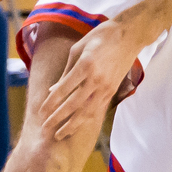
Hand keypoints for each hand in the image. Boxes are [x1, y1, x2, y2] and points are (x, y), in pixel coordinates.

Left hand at [40, 19, 143, 140]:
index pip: (64, 89)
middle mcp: (96, 79)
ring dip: (72, 125)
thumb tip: (53, 90)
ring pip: (87, 112)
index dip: (51, 103)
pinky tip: (77, 126)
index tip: (41, 112)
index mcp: (86, 65)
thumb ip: (67, 70)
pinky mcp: (112, 91)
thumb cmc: (101, 37)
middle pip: (74, 105)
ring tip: (59, 135)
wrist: (130, 36)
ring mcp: (106, 87)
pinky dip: (85, 119)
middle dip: (58, 119)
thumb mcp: (79, 48)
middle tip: (45, 129)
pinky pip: (97, 109)